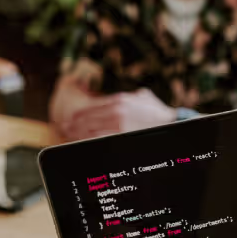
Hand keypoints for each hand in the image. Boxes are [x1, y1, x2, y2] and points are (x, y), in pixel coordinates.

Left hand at [59, 88, 177, 141]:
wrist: (171, 125)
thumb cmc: (160, 115)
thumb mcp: (146, 99)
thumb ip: (137, 96)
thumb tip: (138, 95)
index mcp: (120, 100)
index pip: (91, 107)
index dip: (79, 114)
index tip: (71, 118)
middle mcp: (116, 110)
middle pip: (87, 118)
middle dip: (74, 123)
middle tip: (65, 127)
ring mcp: (118, 124)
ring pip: (90, 129)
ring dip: (78, 133)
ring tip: (71, 135)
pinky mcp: (121, 136)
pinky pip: (98, 139)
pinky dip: (88, 140)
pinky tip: (83, 142)